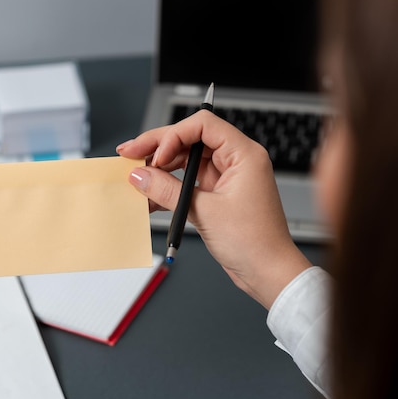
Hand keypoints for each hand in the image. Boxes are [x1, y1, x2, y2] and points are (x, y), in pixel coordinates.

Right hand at [117, 111, 310, 308]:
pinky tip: (150, 196)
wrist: (267, 272)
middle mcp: (235, 160)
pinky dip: (167, 186)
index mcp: (243, 154)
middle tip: (130, 154)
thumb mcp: (204, 212)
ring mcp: (225, 176)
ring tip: (137, 178)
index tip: (155, 156)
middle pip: (189, 139)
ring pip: (185, 160)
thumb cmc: (254, 242)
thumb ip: (168, 190)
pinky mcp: (216, 193)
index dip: (173, 136)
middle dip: (158, 147)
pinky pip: (186, 181)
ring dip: (159, 168)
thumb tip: (140, 176)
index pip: (202, 125)